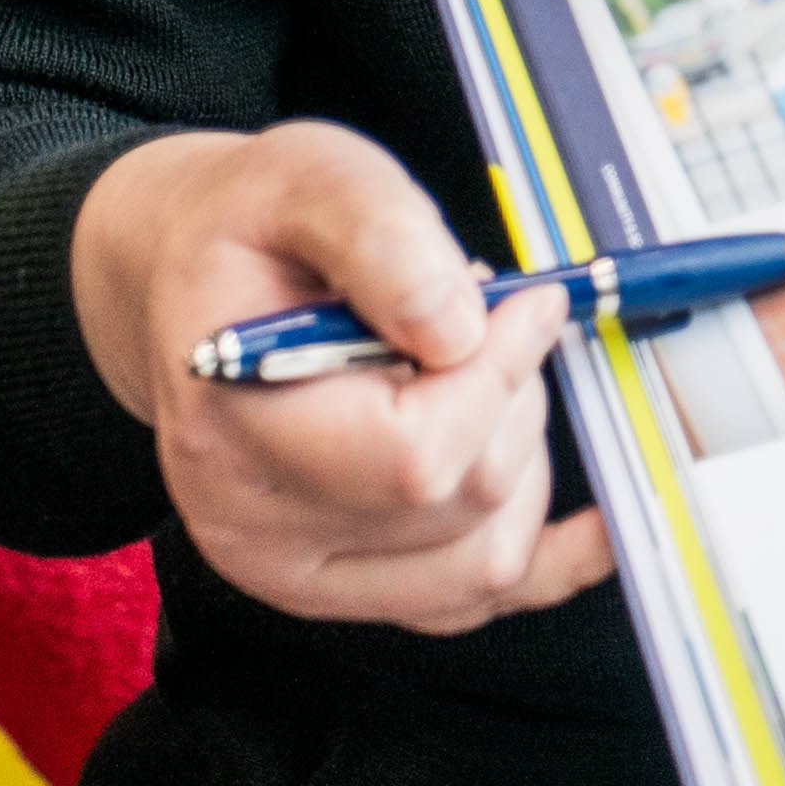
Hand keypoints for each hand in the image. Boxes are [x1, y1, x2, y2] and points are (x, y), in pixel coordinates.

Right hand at [70, 123, 616, 635]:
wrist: (192, 283)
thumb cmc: (250, 233)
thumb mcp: (310, 182)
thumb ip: (385, 242)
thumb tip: (460, 328)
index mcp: (234, 433)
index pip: (415, 456)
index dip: (498, 372)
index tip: (525, 301)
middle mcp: (256, 530)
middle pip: (460, 501)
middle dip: (510, 398)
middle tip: (482, 322)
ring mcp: (300, 574)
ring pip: (483, 558)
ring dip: (521, 458)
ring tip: (473, 377)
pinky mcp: (349, 587)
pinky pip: (472, 603)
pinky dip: (549, 561)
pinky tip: (592, 522)